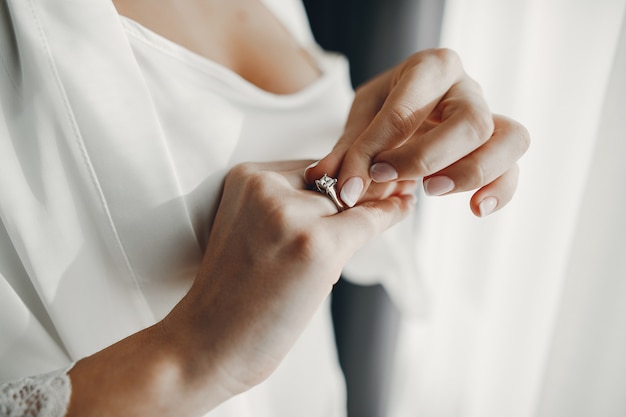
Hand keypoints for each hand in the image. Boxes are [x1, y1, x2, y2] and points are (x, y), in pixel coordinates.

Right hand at [67, 161, 414, 416]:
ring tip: (312, 267)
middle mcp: (267, 187)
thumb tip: (353, 191)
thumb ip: (290, 204)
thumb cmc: (230, 295)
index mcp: (246, 177)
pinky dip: (389, 214)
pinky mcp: (317, 243)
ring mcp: (291, 214)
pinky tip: (403, 206)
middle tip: (318, 250)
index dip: (331, 191)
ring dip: (352, 227)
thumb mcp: (251, 228)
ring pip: (351, 202)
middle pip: (333, 185)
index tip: (347, 203)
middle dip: (341, 212)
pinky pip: (368, 220)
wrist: (207, 344)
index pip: (311, 169)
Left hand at [305, 48, 529, 216]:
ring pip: (509, 139)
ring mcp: (489, 114)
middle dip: (427, 159)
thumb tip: (324, 177)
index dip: (377, 149)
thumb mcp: (361, 121)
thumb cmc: (386, 109)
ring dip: (471, 172)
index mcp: (429, 68)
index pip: (406, 109)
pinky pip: (513, 167)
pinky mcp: (498, 144)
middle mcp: (466, 87)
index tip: (353, 182)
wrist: (411, 107)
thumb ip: (346, 150)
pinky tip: (476, 209)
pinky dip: (500, 190)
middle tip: (389, 179)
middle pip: (471, 122)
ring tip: (431, 191)